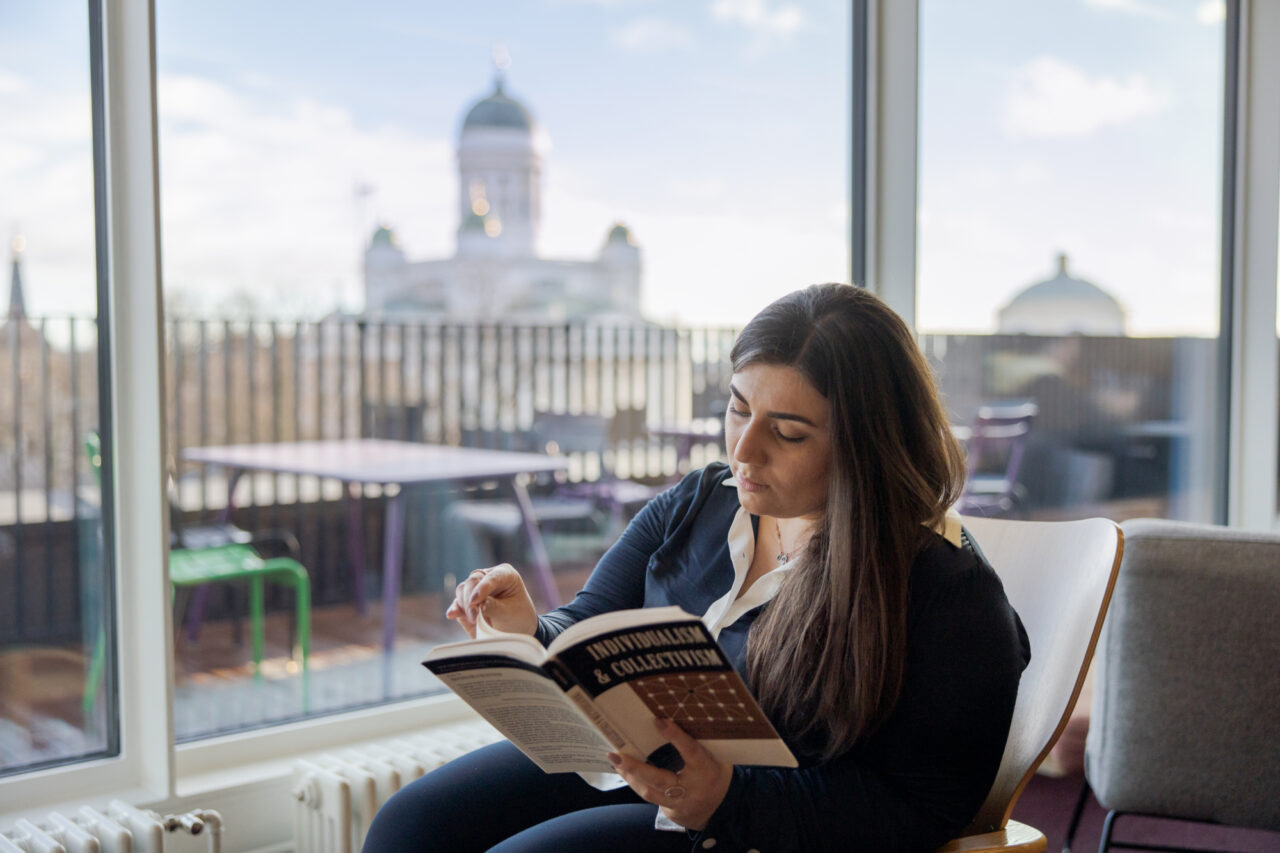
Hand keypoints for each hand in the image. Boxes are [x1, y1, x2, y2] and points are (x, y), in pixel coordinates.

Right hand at [444, 564, 537, 637]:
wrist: (514, 631)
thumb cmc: (517, 617)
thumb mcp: (510, 613)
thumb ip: (494, 607)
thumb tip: (479, 605)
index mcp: (504, 574)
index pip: (492, 577)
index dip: (483, 587)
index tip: (476, 600)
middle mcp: (487, 579)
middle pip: (473, 581)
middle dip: (471, 597)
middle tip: (474, 615)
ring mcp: (475, 590)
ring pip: (462, 590)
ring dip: (464, 604)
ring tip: (472, 619)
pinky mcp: (465, 604)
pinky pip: (457, 604)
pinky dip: (454, 609)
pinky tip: (452, 614)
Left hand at [608, 717, 731, 830]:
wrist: (722, 808)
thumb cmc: (714, 772)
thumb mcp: (712, 756)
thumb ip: (695, 742)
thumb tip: (668, 719)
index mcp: (707, 770)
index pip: (691, 751)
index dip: (676, 736)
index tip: (658, 721)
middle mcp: (692, 790)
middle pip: (660, 780)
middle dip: (636, 768)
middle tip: (616, 755)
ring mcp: (680, 804)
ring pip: (650, 793)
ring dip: (630, 776)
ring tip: (616, 761)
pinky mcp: (671, 812)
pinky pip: (650, 797)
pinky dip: (637, 784)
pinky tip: (625, 772)